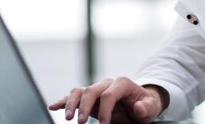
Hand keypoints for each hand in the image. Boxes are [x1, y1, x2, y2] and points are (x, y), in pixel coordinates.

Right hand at [48, 77, 168, 123]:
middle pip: (91, 91)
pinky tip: (54, 106)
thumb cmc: (146, 106)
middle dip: (84, 106)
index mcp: (122, 84)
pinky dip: (63, 101)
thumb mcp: (151, 108)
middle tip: (80, 122)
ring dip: (71, 103)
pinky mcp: (89, 97)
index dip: (105, 109)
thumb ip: (146, 107)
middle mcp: (107, 83)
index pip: (109, 94)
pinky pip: (74, 96)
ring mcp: (97, 89)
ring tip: (68, 118)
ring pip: (80, 91)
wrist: (141, 104)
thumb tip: (138, 107)